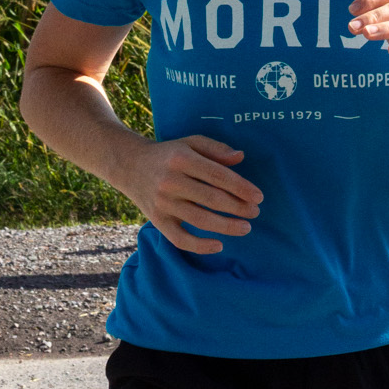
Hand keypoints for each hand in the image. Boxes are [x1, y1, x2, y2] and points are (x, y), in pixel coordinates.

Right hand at [119, 134, 261, 256]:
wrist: (130, 165)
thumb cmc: (169, 154)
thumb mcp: (190, 143)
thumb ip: (215, 149)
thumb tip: (241, 157)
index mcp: (182, 159)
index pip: (217, 176)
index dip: (241, 188)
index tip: (259, 197)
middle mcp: (171, 181)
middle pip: (211, 199)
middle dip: (238, 208)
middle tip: (255, 212)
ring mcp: (162, 203)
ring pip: (200, 220)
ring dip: (226, 227)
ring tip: (245, 227)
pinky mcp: (157, 221)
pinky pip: (180, 239)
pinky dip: (200, 246)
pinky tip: (219, 245)